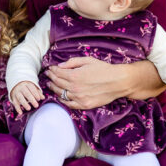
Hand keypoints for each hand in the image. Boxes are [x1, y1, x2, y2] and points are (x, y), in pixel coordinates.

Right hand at [10, 80, 43, 114]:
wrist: (16, 85)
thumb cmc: (27, 88)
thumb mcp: (33, 88)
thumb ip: (38, 93)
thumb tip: (43, 98)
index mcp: (27, 84)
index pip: (31, 88)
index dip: (35, 94)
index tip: (39, 99)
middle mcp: (21, 88)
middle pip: (26, 93)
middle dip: (31, 100)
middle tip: (36, 106)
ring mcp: (16, 92)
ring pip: (20, 98)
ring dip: (24, 103)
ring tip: (29, 109)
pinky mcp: (13, 97)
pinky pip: (15, 103)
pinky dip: (17, 108)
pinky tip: (20, 113)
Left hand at [47, 57, 163, 107]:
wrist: (118, 82)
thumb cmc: (104, 69)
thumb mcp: (88, 60)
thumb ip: (72, 62)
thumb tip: (60, 66)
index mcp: (74, 75)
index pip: (57, 73)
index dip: (52, 70)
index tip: (50, 68)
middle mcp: (74, 87)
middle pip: (57, 83)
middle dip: (50, 78)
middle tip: (47, 75)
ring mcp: (79, 98)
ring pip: (60, 94)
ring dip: (53, 88)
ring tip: (50, 85)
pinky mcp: (84, 105)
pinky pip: (69, 104)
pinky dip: (62, 100)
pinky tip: (59, 97)